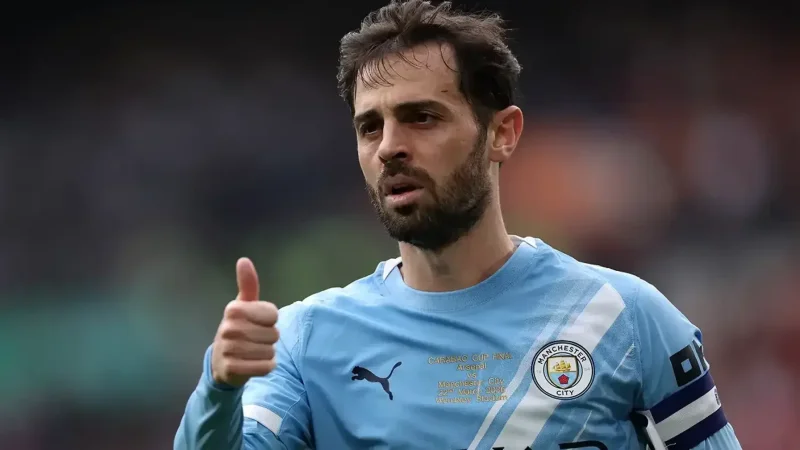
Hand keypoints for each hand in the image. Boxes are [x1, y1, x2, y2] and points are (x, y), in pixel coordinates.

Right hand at [211, 257, 279, 386]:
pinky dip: (266, 367)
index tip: (258, 322)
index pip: (273, 315)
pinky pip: (266, 367)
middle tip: (255, 340)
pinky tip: (254, 363)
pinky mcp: (232, 369)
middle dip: (269, 339)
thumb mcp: (243, 306)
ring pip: (270, 351)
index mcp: (233, 309)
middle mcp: (228, 328)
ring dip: (267, 353)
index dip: (271, 321)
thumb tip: (244, 260)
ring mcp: (229, 349)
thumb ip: (248, 284)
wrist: (221, 363)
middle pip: (274, 334)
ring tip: (253, 351)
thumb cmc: (239, 329)